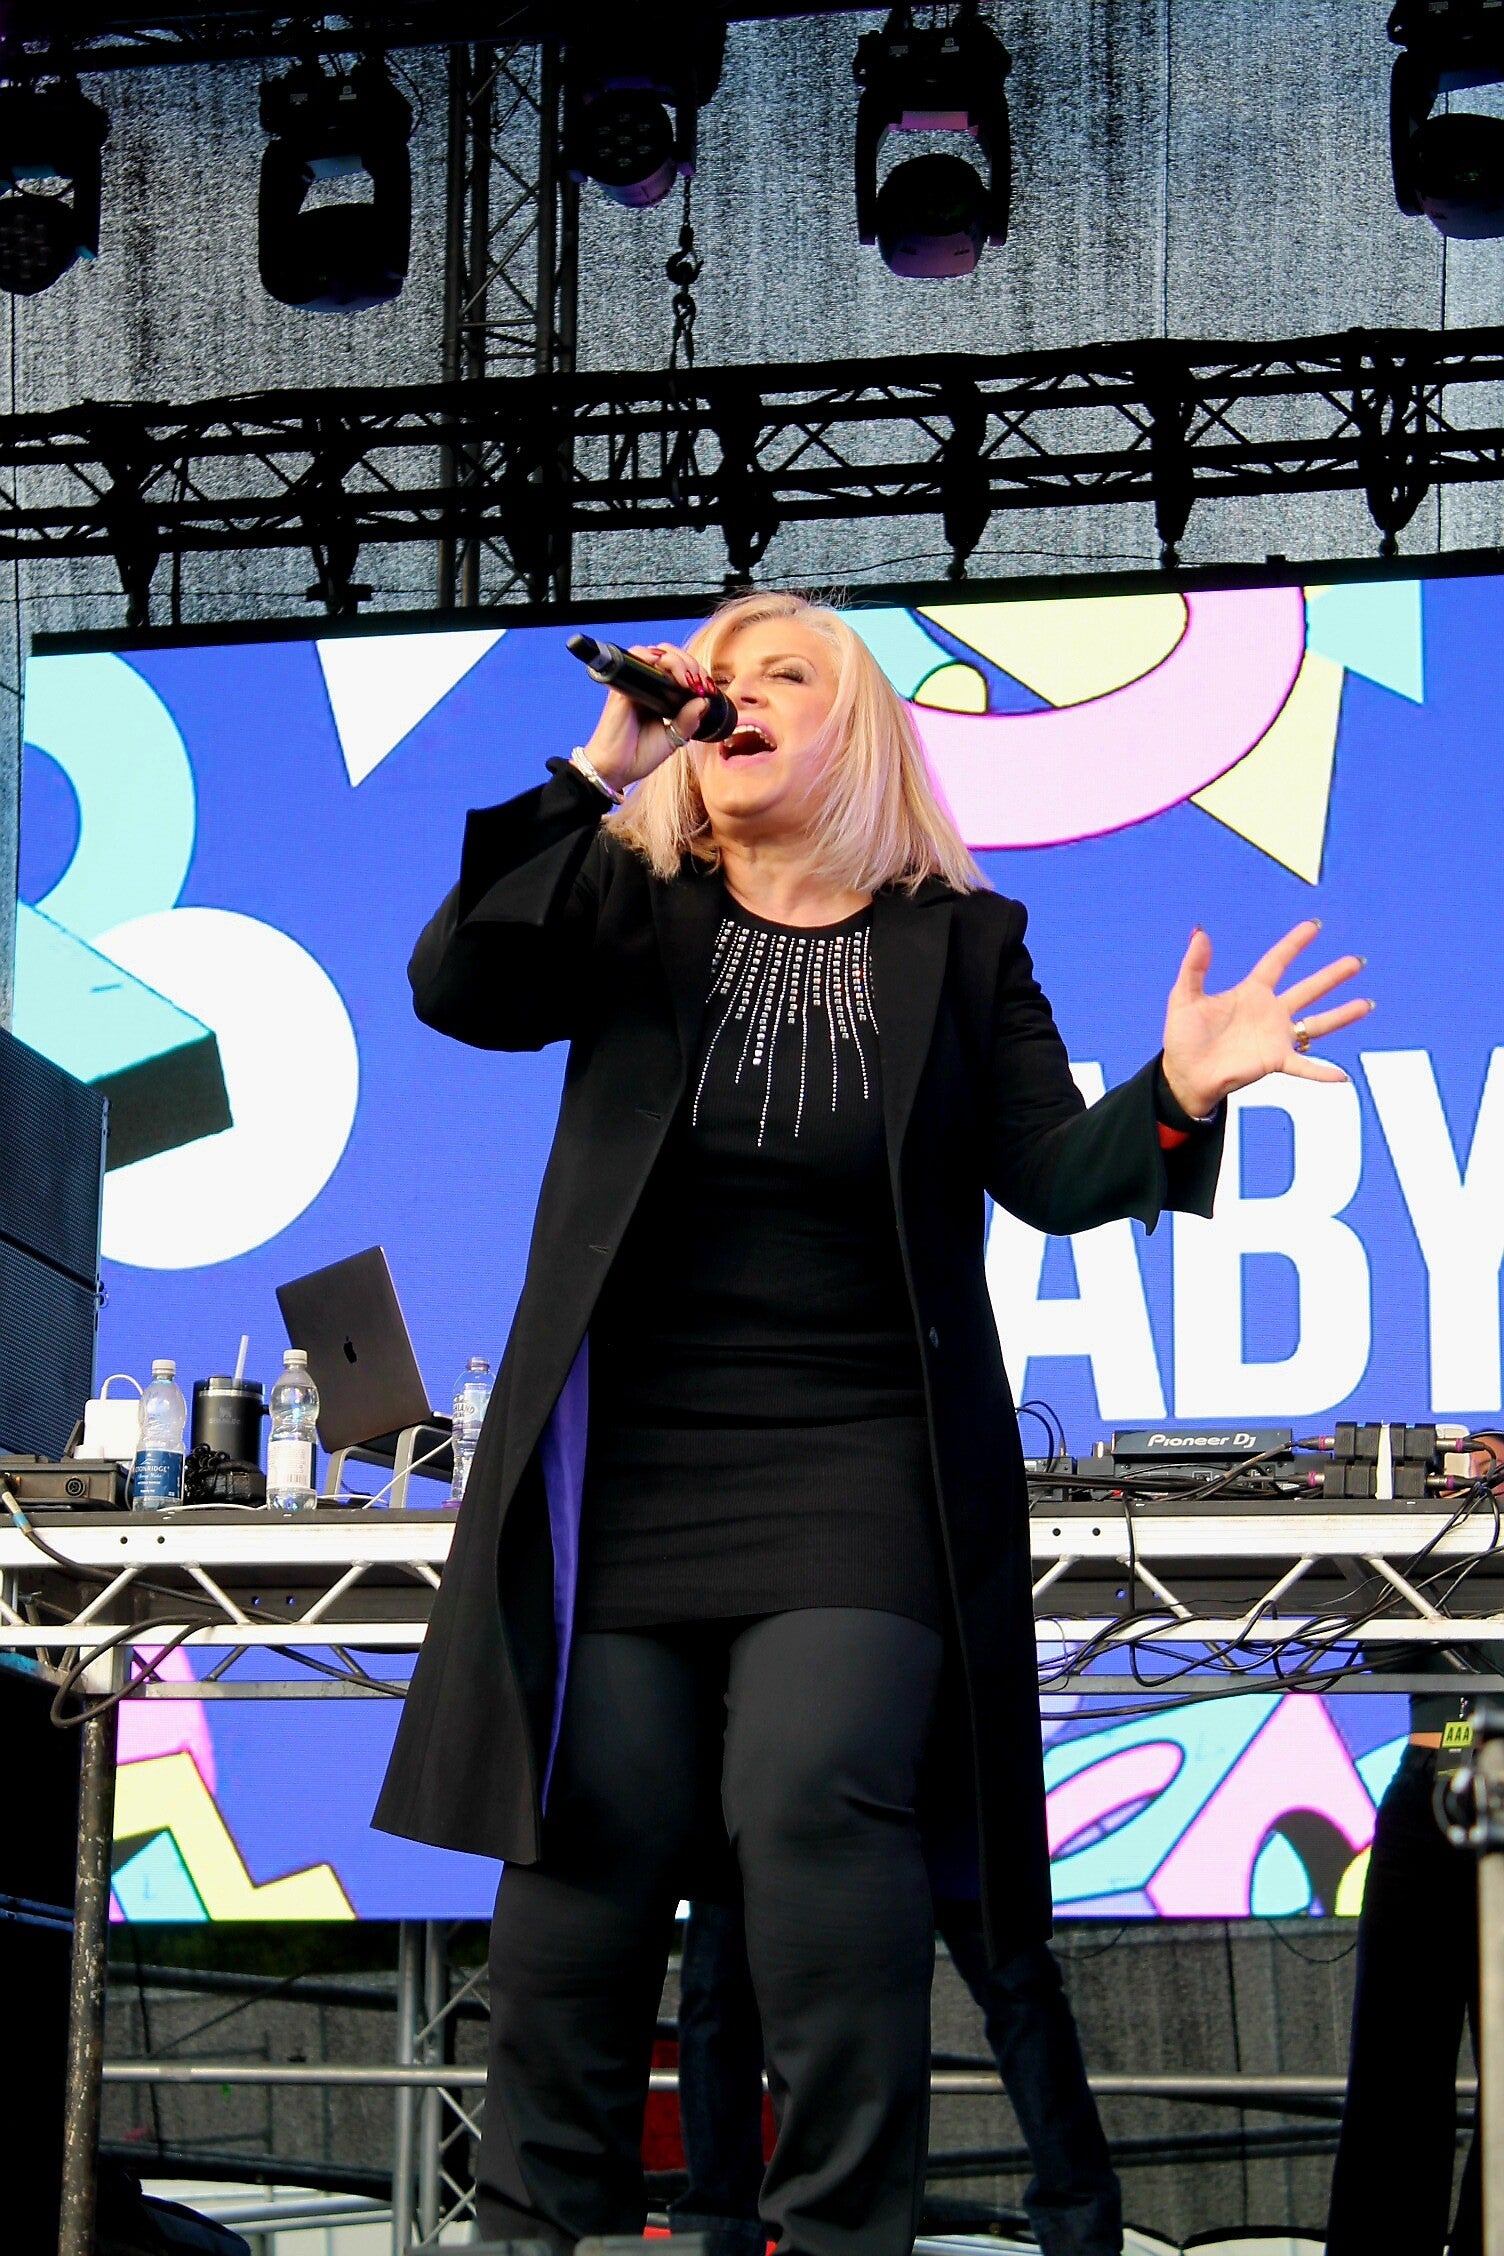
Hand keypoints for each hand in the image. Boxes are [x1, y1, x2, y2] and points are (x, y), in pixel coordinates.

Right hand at [580, 642, 713, 794]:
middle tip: (700, 683)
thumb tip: (704, 701)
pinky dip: (655, 659)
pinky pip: (637, 660)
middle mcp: (645, 686)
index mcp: (658, 695)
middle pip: (669, 656)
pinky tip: (674, 677)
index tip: (707, 689)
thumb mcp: (674, 738)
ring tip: (688, 680)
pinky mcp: (623, 687)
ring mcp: (634, 684)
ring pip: (656, 653)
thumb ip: (689, 720)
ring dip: (677, 660)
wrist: (617, 770)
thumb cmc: (640, 755)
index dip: (696, 672)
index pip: (678, 670)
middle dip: (690, 663)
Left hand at [1161, 920, 1372, 1119]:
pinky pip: (1303, 1066)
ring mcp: (1276, 1037)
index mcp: (1250, 993)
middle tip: (1356, 962)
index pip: (1276, 962)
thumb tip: (1200, 932)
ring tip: (1366, 1004)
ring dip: (1342, 1015)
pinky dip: (1321, 1072)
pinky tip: (1342, 1077)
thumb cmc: (1183, 1038)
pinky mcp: (1274, 1061)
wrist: (1183, 1075)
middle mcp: (1270, 1013)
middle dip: (1332, 976)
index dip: (1294, 944)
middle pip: (1308, 989)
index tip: (1314, 926)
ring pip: (1317, 1023)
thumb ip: (1194, 966)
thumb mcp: (1184, 998)